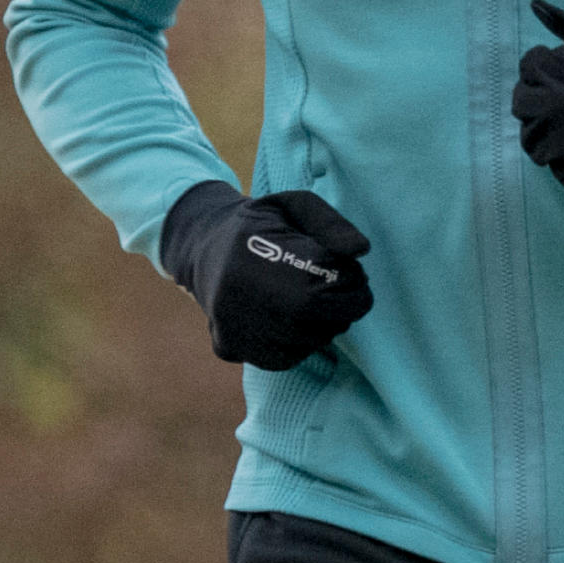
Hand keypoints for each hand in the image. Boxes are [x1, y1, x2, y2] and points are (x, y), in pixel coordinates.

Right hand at [161, 180, 376, 368]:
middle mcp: (249, 302)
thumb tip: (360, 251)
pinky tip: (284, 315)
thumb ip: (331, 224)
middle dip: (342, 303)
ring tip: (302, 296)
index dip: (353, 278)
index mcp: (267, 262)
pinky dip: (297, 340)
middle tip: (328, 283)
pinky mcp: (233, 350)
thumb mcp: (294, 206)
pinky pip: (289, 356)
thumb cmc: (261, 225)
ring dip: (321, 322)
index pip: (341, 288)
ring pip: (312, 342)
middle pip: (331, 320)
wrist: (203, 248)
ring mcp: (238, 331)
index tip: (341, 265)